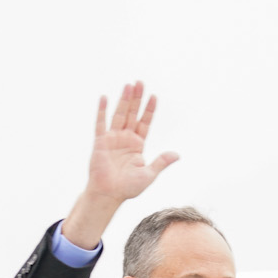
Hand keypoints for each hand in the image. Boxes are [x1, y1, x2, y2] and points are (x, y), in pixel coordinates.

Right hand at [60, 81, 179, 249]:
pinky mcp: (100, 142)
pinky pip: (101, 123)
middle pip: (132, 114)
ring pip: (119, 115)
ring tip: (128, 85)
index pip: (145, 123)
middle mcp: (125, 139)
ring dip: (124, 100)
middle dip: (137, 99)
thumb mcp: (148, 174)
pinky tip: (104, 98)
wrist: (108, 194)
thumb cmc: (127, 188)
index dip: (149, 110)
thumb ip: (161, 162)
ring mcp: (112, 139)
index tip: (154, 96)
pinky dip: (102, 111)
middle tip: (140, 83)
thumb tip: (177, 155)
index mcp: (137, 145)